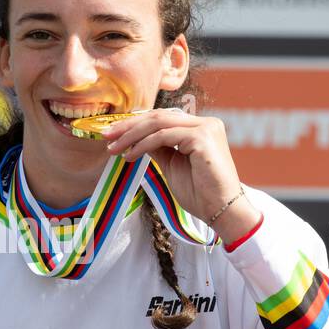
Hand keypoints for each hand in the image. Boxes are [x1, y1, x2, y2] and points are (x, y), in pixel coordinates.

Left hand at [103, 108, 261, 241]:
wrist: (221, 211)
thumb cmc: (200, 194)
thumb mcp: (172, 166)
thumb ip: (159, 149)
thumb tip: (136, 139)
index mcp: (201, 128)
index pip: (164, 119)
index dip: (137, 124)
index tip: (114, 135)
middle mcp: (206, 123)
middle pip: (159, 117)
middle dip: (129, 126)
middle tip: (106, 136)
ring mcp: (206, 128)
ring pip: (159, 123)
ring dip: (132, 135)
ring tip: (113, 148)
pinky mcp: (203, 137)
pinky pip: (164, 136)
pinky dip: (143, 145)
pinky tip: (130, 155)